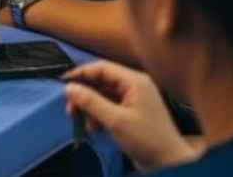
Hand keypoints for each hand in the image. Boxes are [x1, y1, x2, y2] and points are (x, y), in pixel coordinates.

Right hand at [63, 61, 197, 170]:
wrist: (169, 163)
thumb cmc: (148, 140)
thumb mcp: (115, 121)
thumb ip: (91, 102)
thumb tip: (69, 88)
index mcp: (135, 82)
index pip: (102, 68)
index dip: (81, 74)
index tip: (63, 83)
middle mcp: (135, 87)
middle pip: (101, 82)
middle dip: (84, 94)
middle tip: (70, 107)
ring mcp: (134, 100)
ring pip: (102, 95)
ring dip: (89, 107)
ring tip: (80, 120)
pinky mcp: (131, 113)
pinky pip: (108, 107)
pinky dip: (98, 115)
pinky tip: (93, 127)